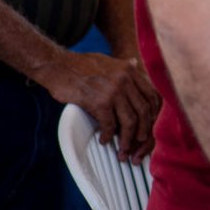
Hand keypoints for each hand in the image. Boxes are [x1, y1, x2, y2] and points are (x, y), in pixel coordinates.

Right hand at [41, 50, 160, 160]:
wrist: (56, 65)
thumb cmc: (79, 65)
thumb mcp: (108, 61)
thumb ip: (124, 66)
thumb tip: (136, 64)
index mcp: (130, 70)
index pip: (152, 95)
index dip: (153, 114)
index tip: (149, 126)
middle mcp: (125, 79)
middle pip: (144, 110)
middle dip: (144, 131)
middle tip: (139, 143)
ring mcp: (114, 90)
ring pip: (130, 121)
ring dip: (128, 139)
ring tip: (123, 149)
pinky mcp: (99, 101)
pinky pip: (109, 124)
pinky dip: (108, 136)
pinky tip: (104, 140)